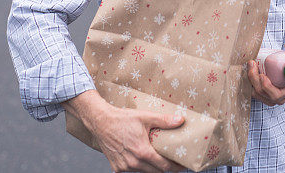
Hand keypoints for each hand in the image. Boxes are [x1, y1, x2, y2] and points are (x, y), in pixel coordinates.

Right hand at [64, 90, 184, 172]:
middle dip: (166, 168)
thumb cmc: (123, 119)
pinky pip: (133, 171)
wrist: (101, 122)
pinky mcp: (117, 168)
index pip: (164, 166)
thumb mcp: (146, 117)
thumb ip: (164, 121)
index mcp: (142, 152)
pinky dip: (140, 166)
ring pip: (144, 172)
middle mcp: (133, 163)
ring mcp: (124, 167)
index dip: (175, 167)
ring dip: (153, 167)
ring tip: (160, 159)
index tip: (183, 165)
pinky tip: (143, 158)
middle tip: (175, 162)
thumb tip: (181, 120)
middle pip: (156, 171)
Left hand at [247, 42, 284, 105]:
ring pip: (256, 94)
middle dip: (254, 79)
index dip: (267, 87)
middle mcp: (279, 98)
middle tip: (252, 65)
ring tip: (250, 66)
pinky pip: (253, 93)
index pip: (276, 94)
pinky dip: (249, 83)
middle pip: (263, 93)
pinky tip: (249, 71)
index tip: (262, 75)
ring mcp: (270, 99)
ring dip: (250, 80)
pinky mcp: (263, 97)